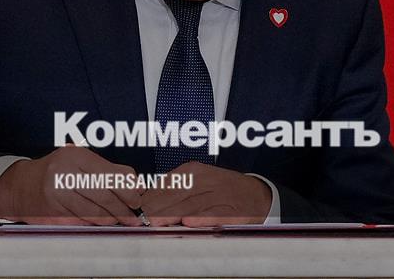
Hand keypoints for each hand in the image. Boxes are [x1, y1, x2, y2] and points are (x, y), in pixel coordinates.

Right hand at [0, 144, 144, 225]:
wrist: (21, 186)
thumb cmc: (57, 172)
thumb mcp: (81, 162)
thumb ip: (110, 170)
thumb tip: (136, 184)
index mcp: (75, 156)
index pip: (108, 175)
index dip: (127, 190)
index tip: (137, 200)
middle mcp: (64, 173)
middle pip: (102, 194)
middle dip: (122, 208)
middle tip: (134, 217)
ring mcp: (55, 194)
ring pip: (91, 211)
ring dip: (110, 219)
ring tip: (121, 221)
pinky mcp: (50, 212)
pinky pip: (78, 221)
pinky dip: (92, 224)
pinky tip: (100, 224)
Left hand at [137, 162, 272, 226]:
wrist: (256, 194)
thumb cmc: (222, 189)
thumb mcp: (198, 181)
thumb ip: (175, 189)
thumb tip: (147, 199)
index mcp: (195, 171)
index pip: (167, 184)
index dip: (151, 197)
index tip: (137, 209)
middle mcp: (206, 180)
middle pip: (177, 194)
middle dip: (158, 208)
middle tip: (142, 220)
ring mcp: (220, 194)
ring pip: (192, 204)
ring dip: (173, 214)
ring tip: (157, 222)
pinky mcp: (232, 210)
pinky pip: (214, 213)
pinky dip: (201, 218)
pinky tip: (189, 223)